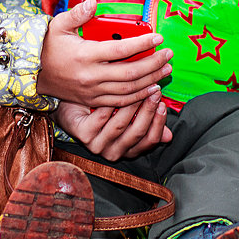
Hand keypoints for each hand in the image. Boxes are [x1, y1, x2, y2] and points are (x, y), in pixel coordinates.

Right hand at [36, 0, 172, 107]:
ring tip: (166, 70)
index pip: (121, 49)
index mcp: (85, 55)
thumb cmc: (47, 46)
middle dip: (154, 64)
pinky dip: (139, 96)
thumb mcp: (58, 25)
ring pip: (129, 90)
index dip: (143, 44)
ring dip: (151, 81)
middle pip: (131, 73)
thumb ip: (78, 13)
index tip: (158, 37)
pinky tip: (152, 88)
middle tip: (169, 55)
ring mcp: (93, 91)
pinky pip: (121, 101)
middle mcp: (91, 76)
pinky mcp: (93, 100)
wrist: (33, 74)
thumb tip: (95, 1)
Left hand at [54, 98, 171, 160]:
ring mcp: (96, 145)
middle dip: (148, 110)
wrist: (68, 108)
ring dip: (132, 104)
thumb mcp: (126, 118)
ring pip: (120, 124)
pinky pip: (101, 116)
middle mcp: (112, 152)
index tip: (163, 104)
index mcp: (125, 150)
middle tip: (154, 90)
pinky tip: (116, 89)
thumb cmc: (101, 111)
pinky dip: (110, 103)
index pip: (148, 141)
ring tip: (139, 86)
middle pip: (136, 132)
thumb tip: (169, 135)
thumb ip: (146, 125)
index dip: (158, 122)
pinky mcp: (83, 135)